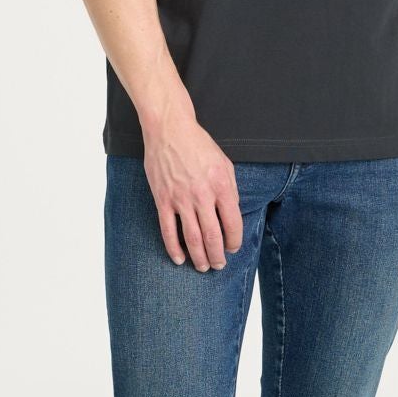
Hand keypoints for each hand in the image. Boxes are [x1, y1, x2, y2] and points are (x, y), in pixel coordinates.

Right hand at [143, 114, 243, 270]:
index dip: (235, 241)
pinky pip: (168, 230)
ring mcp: (180, 199)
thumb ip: (230, 190)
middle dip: (218, 256)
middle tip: (220, 265)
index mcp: (221, 185)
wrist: (170, 129)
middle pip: (212, 236)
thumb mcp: (225, 163)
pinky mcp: (163, 199)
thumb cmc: (199, 145)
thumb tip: (232, 214)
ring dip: (199, 257)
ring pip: (192, 238)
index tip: (233, 248)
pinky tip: (179, 258)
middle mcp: (202, 195)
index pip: (232, 223)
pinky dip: (173, 248)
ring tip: (203, 267)